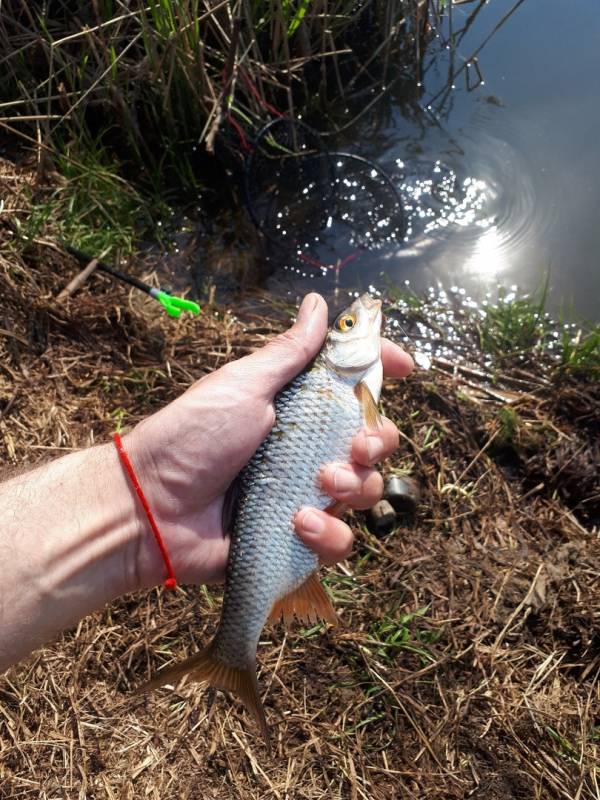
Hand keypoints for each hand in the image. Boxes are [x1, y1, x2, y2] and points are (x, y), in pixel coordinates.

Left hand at [126, 294, 412, 587]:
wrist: (152, 506)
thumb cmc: (192, 437)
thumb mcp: (243, 386)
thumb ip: (288, 352)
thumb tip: (317, 303)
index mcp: (298, 409)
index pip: (355, 387)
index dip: (384, 373)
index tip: (405, 367)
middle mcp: (309, 450)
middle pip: (374, 441)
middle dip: (376, 441)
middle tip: (354, 446)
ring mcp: (305, 494)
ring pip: (366, 491)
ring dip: (353, 486)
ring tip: (318, 486)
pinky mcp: (298, 539)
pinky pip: (340, 539)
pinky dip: (328, 533)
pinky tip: (298, 523)